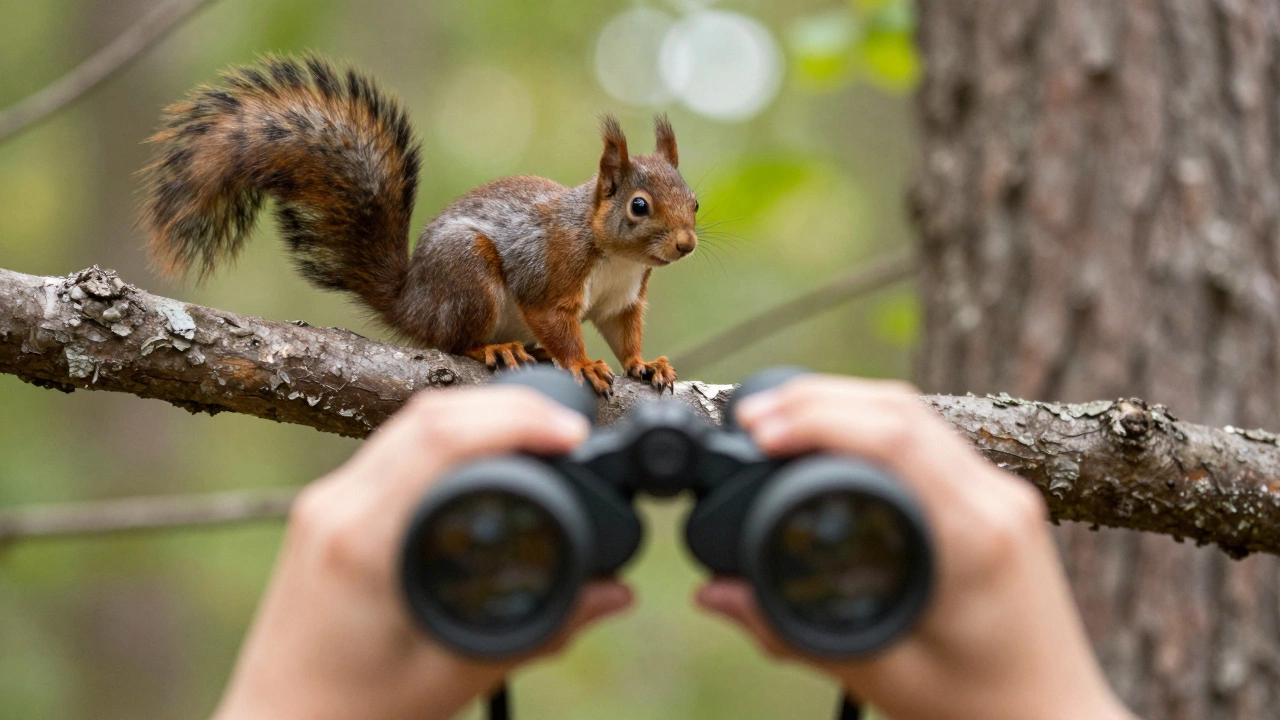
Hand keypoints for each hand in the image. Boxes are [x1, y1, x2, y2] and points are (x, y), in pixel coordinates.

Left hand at [212, 387, 632, 719]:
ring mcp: (324, 503)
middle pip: (427, 413)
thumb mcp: (456, 675)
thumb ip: (543, 630)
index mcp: (363, 541)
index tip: (571, 432)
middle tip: (567, 430)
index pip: (440, 437)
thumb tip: (615, 594)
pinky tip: (485, 456)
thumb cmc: (354, 713)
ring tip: (538, 435)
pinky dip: (447, 437)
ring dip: (477, 415)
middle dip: (508, 405)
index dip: (516, 418)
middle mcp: (335, 507)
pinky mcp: (324, 510)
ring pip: (408, 422)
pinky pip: (391, 447)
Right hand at [698, 376, 1135, 719]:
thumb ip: (790, 632)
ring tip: (777, 419)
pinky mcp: (999, 499)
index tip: (757, 428)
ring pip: (917, 412)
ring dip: (844, 402)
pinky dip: (873, 423)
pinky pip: (931, 436)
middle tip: (751, 419)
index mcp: (973, 537)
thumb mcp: (882, 674)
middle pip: (901, 407)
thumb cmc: (983, 707)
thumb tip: (714, 594)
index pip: (894, 437)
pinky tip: (832, 437)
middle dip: (817, 398)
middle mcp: (997, 500)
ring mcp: (1004, 493)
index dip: (817, 417)